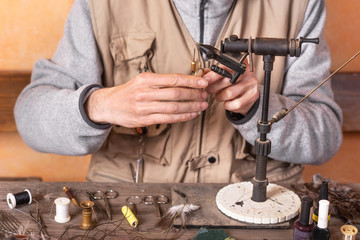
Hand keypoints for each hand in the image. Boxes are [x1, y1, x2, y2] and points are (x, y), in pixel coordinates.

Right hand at [85, 72, 208, 127]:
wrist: (107, 105)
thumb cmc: (127, 92)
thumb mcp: (141, 80)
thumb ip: (160, 81)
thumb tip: (183, 82)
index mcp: (145, 79)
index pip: (172, 79)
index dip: (190, 81)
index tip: (202, 82)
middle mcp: (145, 92)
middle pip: (175, 93)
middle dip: (193, 94)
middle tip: (204, 94)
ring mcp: (144, 107)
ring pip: (174, 107)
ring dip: (191, 107)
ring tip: (202, 105)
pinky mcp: (144, 120)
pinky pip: (168, 118)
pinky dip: (182, 116)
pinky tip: (191, 114)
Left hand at [204, 63, 258, 114]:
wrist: (248, 95)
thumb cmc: (236, 83)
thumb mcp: (226, 76)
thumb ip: (215, 74)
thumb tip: (203, 74)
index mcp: (240, 64)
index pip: (226, 67)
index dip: (214, 74)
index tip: (205, 79)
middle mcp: (248, 73)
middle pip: (227, 80)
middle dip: (214, 87)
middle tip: (209, 90)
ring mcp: (251, 84)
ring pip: (230, 93)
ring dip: (220, 97)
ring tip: (218, 96)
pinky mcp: (252, 96)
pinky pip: (235, 104)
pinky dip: (228, 105)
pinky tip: (227, 102)